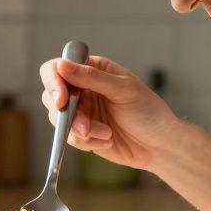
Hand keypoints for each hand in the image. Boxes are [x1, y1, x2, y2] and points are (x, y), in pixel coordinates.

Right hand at [38, 55, 182, 170]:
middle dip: (66, 113)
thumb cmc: (149, 112)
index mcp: (93, 69)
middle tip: (84, 126)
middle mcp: (83, 88)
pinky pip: (69, 137)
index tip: (61, 99)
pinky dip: (87, 141)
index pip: (58, 67)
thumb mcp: (124, 90)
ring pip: (58, 119)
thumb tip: (62, 65)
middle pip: (51, 94)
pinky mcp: (82, 133)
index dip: (54, 81)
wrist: (160, 145)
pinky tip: (108, 139)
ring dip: (80, 130)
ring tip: (106, 134)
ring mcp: (81, 111)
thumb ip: (92, 78)